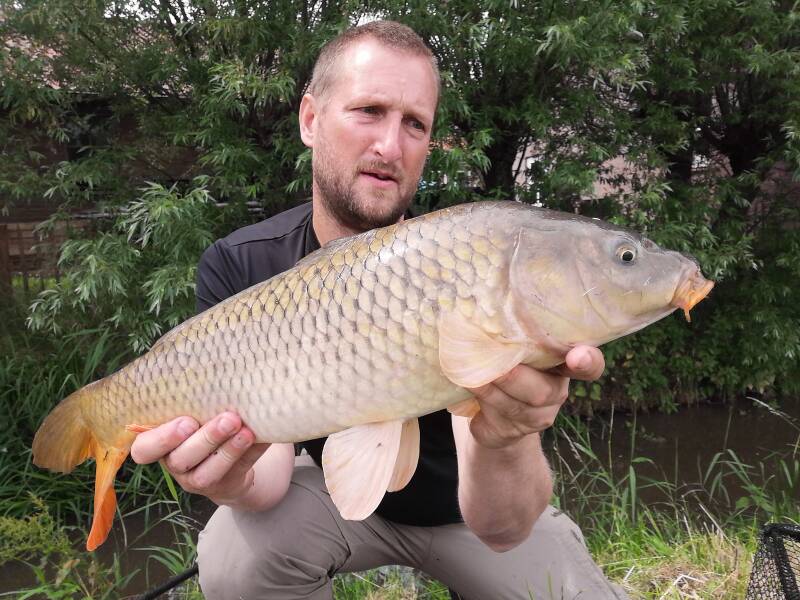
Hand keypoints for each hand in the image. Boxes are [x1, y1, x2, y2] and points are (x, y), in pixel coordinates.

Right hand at [130, 411, 269, 505]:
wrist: (228, 456)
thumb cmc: (204, 421)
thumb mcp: (193, 411)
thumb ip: (195, 399)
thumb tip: (216, 365)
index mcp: (159, 444)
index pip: (144, 449)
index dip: (161, 439)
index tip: (187, 421)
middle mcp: (175, 464)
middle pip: (181, 458)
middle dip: (206, 438)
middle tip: (228, 419)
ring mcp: (198, 479)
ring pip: (208, 472)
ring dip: (229, 450)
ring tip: (246, 431)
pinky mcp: (225, 485)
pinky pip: (237, 471)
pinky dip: (250, 453)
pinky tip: (261, 436)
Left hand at [467, 346, 603, 448]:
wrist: (491, 412)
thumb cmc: (507, 365)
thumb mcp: (516, 348)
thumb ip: (515, 336)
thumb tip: (485, 310)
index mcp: (563, 365)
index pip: (590, 366)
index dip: (588, 361)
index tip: (577, 355)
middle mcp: (555, 393)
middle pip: (543, 391)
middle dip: (514, 376)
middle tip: (492, 361)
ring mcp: (535, 417)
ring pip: (514, 406)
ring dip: (489, 387)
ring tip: (469, 372)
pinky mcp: (511, 432)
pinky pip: (496, 418)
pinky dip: (480, 399)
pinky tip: (467, 384)